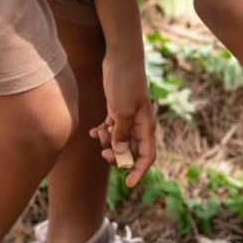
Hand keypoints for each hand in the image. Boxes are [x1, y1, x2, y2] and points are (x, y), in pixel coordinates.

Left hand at [90, 52, 156, 187]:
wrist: (120, 59)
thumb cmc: (125, 83)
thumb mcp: (122, 112)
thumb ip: (121, 135)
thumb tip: (119, 154)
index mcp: (146, 126)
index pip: (147, 156)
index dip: (139, 171)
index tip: (128, 184)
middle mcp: (139, 125)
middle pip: (132, 152)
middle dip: (118, 157)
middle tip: (104, 155)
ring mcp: (128, 118)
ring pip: (120, 141)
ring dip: (108, 144)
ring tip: (99, 135)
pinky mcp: (117, 110)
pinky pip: (112, 129)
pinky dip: (103, 133)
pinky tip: (94, 131)